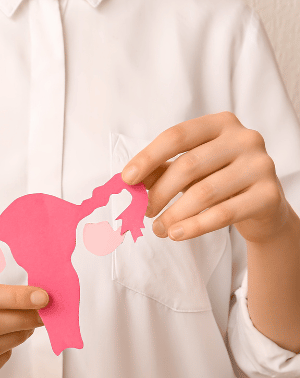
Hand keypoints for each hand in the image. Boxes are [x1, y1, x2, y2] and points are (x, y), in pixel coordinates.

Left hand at [121, 111, 293, 244]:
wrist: (262, 206)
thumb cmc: (217, 180)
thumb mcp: (189, 170)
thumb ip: (160, 170)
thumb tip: (127, 181)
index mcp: (221, 124)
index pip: (176, 136)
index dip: (148, 158)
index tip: (126, 179)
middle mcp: (245, 139)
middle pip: (188, 166)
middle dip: (159, 193)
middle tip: (145, 212)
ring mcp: (261, 165)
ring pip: (204, 193)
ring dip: (173, 215)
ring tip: (158, 229)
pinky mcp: (269, 195)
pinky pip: (223, 214)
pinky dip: (194, 227)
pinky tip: (176, 234)